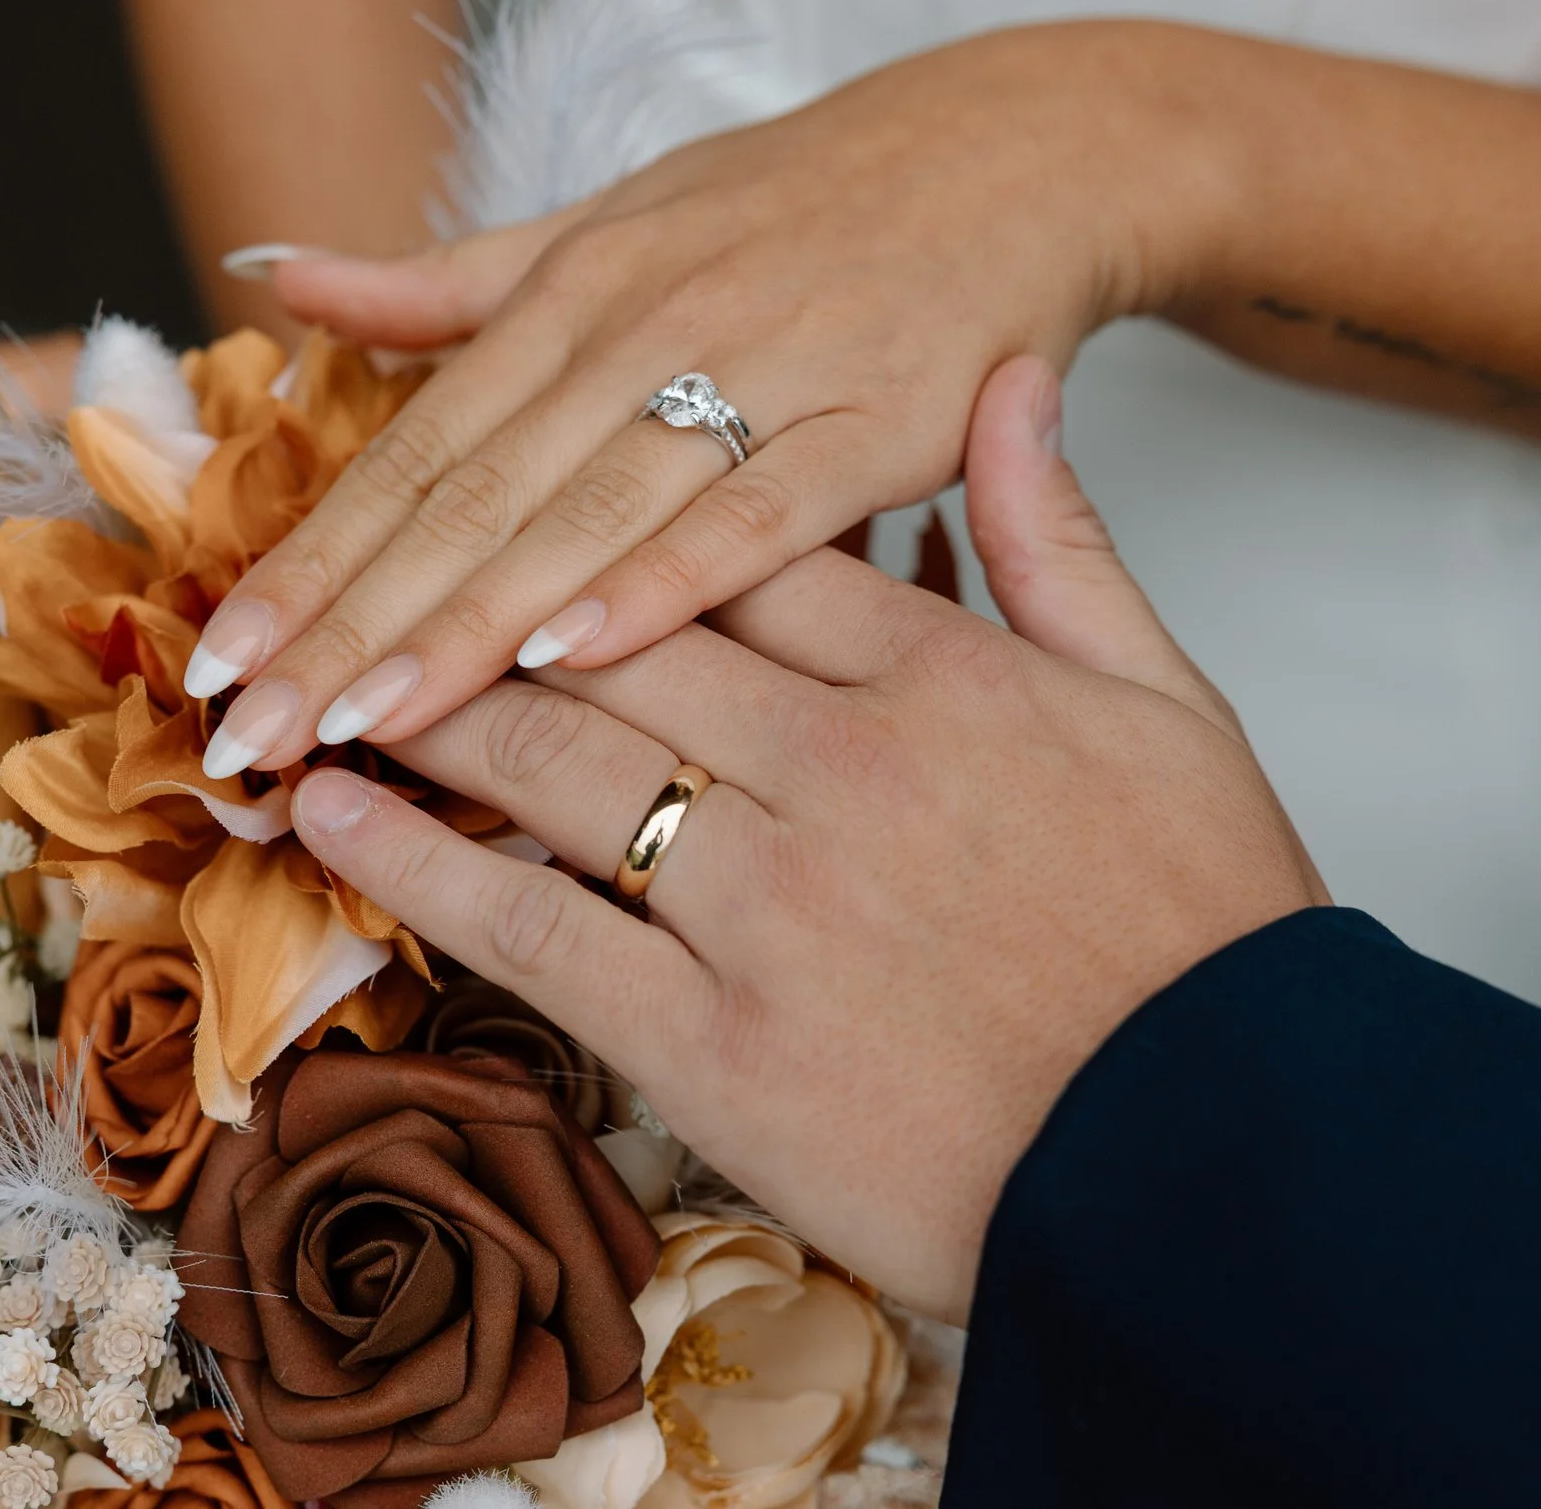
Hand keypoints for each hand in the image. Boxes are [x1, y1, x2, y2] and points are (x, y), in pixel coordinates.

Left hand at [184, 22, 1235, 777]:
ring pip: (583, 514)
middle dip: (351, 624)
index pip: (415, 451)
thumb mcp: (611, 221)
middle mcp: (639, 327)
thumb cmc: (798, 207)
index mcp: (570, 293)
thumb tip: (283, 275)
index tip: (221, 659)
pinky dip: (662, 579)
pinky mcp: (865, 418)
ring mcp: (753, 370)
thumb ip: (449, 283)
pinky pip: (751, 513)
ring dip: (466, 627)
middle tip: (253, 735)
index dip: (313, 558)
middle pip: (469, 499)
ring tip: (366, 725)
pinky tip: (572, 654)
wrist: (1007, 154)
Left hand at [285, 358, 1320, 1319]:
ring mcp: (760, 902)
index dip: (621, 528)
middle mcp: (830, 764)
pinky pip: (529, 928)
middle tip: (369, 575)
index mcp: (937, 675)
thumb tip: (1008, 384)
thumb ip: (1063, 541)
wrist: (1220, 1155)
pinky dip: (416, 862)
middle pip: (611, 638)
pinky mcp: (708, 1041)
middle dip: (481, 602)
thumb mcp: (1169, 706)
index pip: (739, 554)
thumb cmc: (1204, 934)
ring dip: (417, 705)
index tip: (531, 506)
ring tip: (320, 673)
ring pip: (551, 761)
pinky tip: (331, 808)